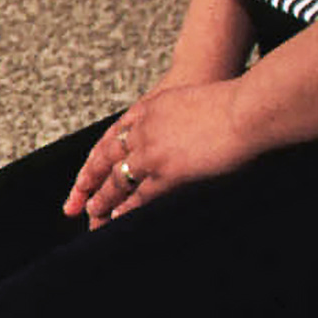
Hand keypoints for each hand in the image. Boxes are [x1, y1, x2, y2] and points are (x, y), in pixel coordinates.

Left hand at [65, 79, 258, 228]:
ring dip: (102, 199)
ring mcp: (152, 152)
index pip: (111, 136)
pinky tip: (116, 218)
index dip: (97, 157)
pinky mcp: (168, 172)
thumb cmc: (226, 101)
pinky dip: (126, 208)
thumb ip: (170, 115)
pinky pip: (140, 195)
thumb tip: (172, 127)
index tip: (86, 173)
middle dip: (87, 182)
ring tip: (91, 214)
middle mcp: (142, 130)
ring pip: (117, 179)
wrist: (244, 107)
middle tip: (73, 201)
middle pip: (104, 158)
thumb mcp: (185, 100)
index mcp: (147, 109)